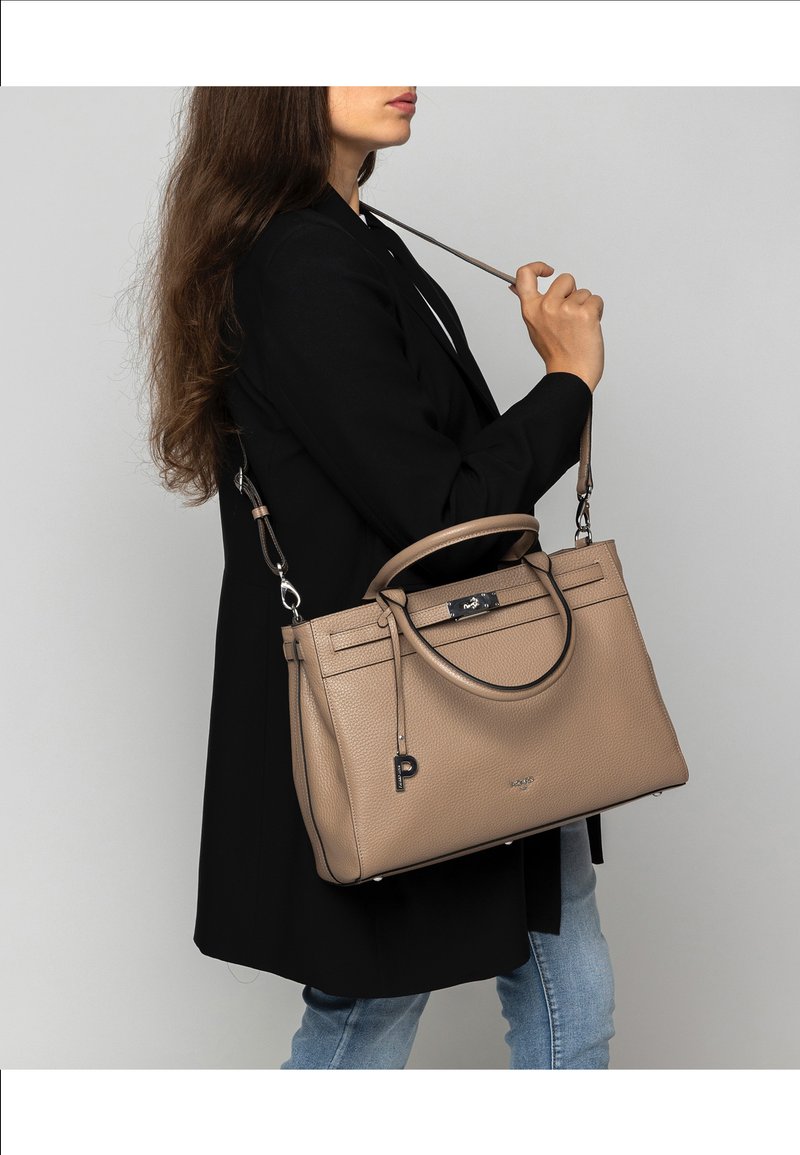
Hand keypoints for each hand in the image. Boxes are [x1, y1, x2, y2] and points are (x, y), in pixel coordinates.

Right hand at [508, 262, 603, 391]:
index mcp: (531, 310)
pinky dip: (597, 312)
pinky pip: (596, 300)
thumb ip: (531, 304)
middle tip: (571, 315)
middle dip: (573, 293)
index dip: (537, 267)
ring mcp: (566, 309)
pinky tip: (589, 328)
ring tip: (580, 327)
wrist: (571, 374)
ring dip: (586, 306)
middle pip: (565, 279)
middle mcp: (547, 307)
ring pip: (584, 292)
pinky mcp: (585, 314)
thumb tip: (516, 286)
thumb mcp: (535, 327)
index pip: (525, 275)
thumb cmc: (556, 354)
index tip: (548, 270)